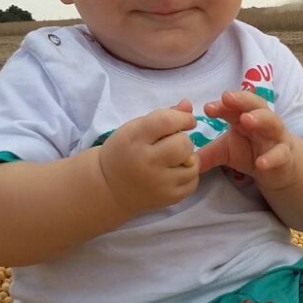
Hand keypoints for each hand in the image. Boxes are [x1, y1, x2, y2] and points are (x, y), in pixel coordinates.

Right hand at [98, 99, 198, 215]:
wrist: (109, 187)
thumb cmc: (124, 152)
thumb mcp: (136, 129)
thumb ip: (163, 115)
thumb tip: (188, 105)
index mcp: (134, 138)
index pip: (167, 121)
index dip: (183, 118)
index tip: (186, 121)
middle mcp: (146, 161)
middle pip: (184, 144)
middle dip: (182, 140)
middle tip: (172, 144)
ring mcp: (159, 183)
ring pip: (193, 163)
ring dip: (188, 158)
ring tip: (174, 159)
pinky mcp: (169, 198)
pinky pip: (193, 181)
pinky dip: (188, 174)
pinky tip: (174, 172)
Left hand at [197, 90, 298, 188]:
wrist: (280, 168)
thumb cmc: (251, 151)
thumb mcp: (225, 151)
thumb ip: (206, 154)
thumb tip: (183, 159)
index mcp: (245, 117)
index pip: (234, 106)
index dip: (222, 105)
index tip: (207, 109)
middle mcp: (262, 121)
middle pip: (255, 104)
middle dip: (241, 100)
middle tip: (227, 98)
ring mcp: (276, 137)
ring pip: (272, 122)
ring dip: (260, 119)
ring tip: (247, 120)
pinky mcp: (285, 155)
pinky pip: (280, 154)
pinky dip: (272, 158)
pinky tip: (261, 163)